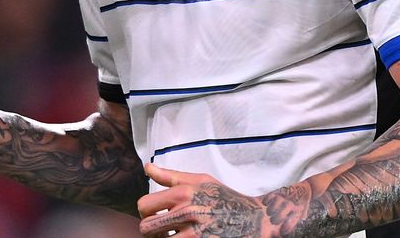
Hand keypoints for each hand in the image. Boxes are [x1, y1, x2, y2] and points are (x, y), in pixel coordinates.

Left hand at [138, 163, 269, 237]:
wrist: (256, 220)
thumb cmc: (226, 198)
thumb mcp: (200, 180)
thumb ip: (171, 176)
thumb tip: (147, 168)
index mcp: (183, 193)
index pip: (144, 205)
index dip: (146, 212)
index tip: (156, 214)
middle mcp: (187, 213)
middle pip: (146, 228)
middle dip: (152, 231)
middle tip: (163, 230)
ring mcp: (194, 234)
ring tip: (176, 236)